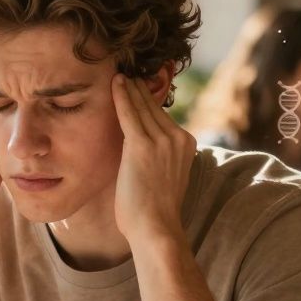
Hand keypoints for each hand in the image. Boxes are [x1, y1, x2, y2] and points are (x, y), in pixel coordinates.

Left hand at [112, 74, 194, 245]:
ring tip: (118, 74)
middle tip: (125, 72)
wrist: (156, 228)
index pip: (162, 116)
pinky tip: (114, 83)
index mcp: (186, 144)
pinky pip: (129, 114)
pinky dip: (120, 96)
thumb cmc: (153, 211)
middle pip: (153, 107)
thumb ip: (156, 157)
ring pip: (141, 107)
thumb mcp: (162, 176)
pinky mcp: (143, 146)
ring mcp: (162, 141)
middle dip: (138, 89)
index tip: (137, 85)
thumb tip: (137, 148)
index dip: (147, 100)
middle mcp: (178, 138)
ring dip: (128, 88)